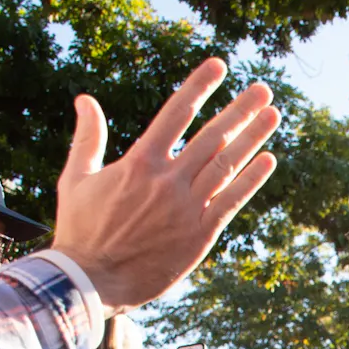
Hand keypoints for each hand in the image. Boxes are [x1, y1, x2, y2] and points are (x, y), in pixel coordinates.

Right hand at [53, 58, 280, 313]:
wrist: (90, 282)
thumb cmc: (80, 230)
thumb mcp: (76, 178)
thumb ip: (88, 137)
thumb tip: (85, 99)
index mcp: (139, 162)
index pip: (175, 113)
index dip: (199, 87)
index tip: (219, 65)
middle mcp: (167, 181)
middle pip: (212, 136)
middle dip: (240, 110)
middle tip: (263, 89)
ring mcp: (186, 208)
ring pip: (227, 165)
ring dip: (252, 138)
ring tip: (273, 114)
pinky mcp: (200, 235)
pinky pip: (231, 201)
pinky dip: (251, 179)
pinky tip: (268, 160)